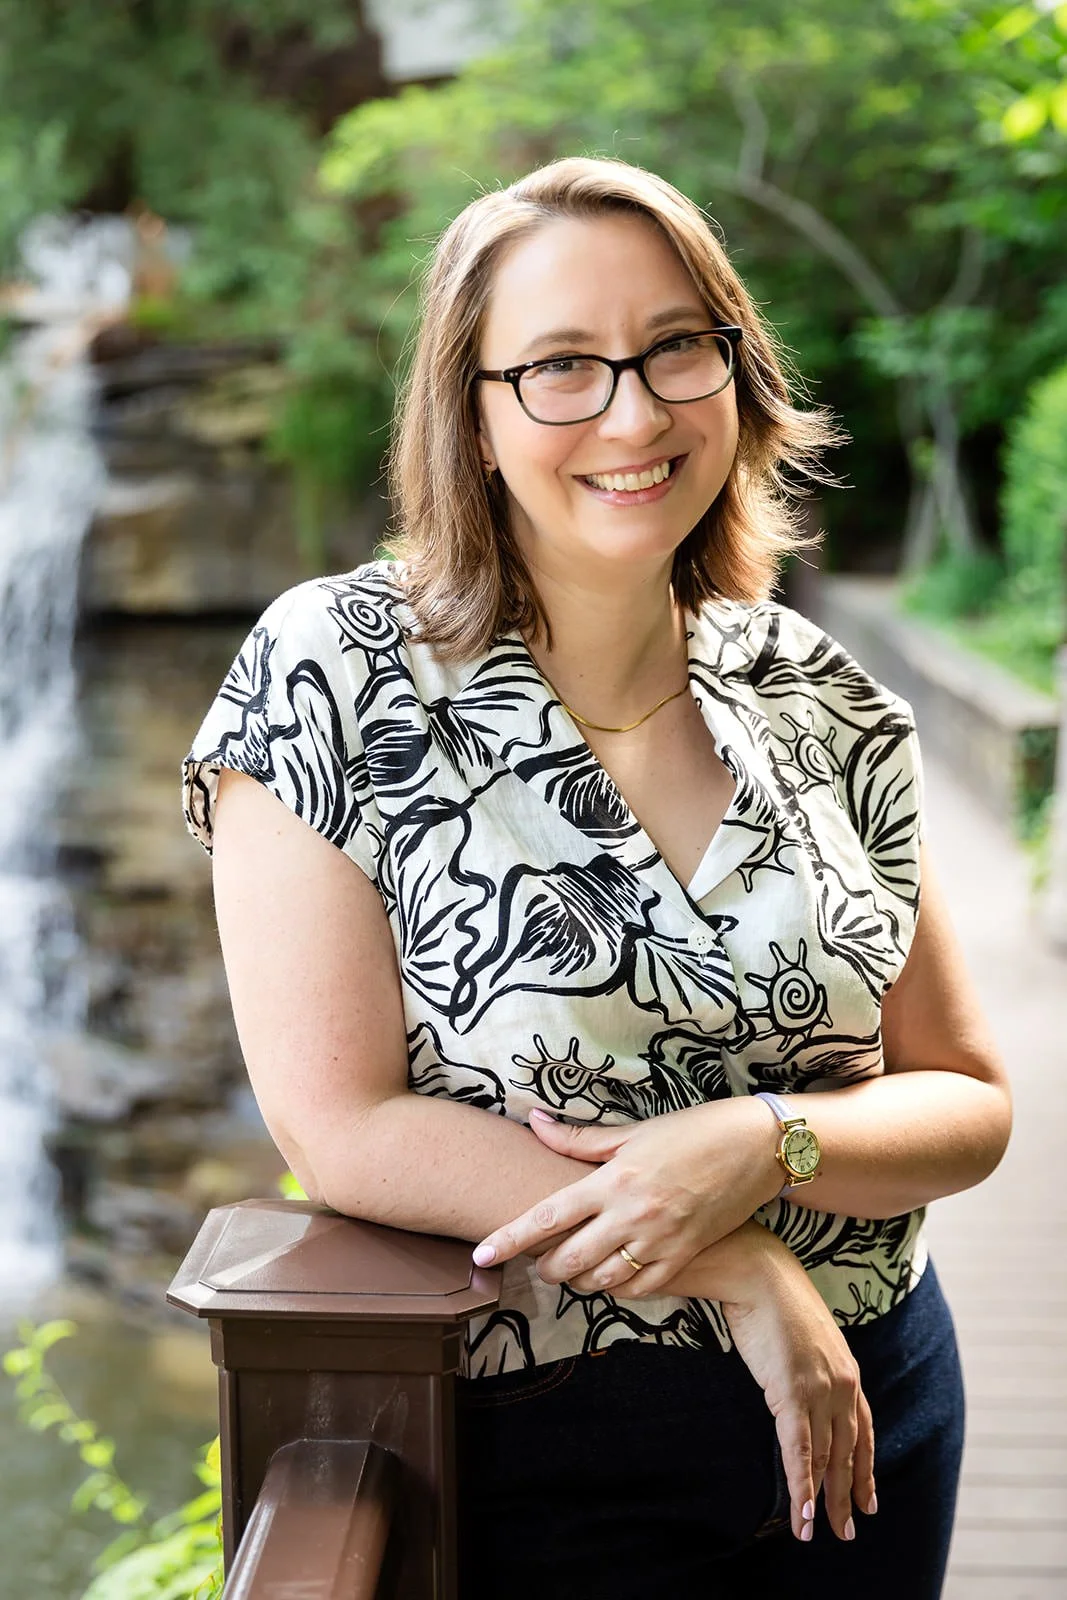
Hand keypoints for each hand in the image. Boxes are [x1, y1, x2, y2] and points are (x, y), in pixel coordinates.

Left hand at [472, 1100, 781, 1295]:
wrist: (755, 1148)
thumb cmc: (692, 1132)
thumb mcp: (633, 1131)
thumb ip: (580, 1139)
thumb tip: (536, 1122)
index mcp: (612, 1179)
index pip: (548, 1217)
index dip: (510, 1239)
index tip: (482, 1255)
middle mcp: (631, 1215)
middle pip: (568, 1260)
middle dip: (546, 1267)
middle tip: (541, 1261)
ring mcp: (659, 1241)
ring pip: (600, 1281)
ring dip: (580, 1280)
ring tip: (576, 1266)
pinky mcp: (684, 1258)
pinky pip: (638, 1289)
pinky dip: (618, 1287)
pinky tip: (614, 1273)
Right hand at [710, 1236, 876, 1543]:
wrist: (759, 1271)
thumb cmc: (773, 1293)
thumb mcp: (803, 1333)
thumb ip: (809, 1362)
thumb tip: (797, 1376)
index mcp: (847, 1369)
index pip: (863, 1430)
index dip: (866, 1467)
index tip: (870, 1498)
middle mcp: (842, 1385)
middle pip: (849, 1453)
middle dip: (849, 1495)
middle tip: (850, 1530)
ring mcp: (819, 1391)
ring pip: (825, 1460)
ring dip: (822, 1502)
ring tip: (816, 1533)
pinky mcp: (792, 1394)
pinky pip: (799, 1452)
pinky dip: (801, 1488)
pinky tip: (802, 1516)